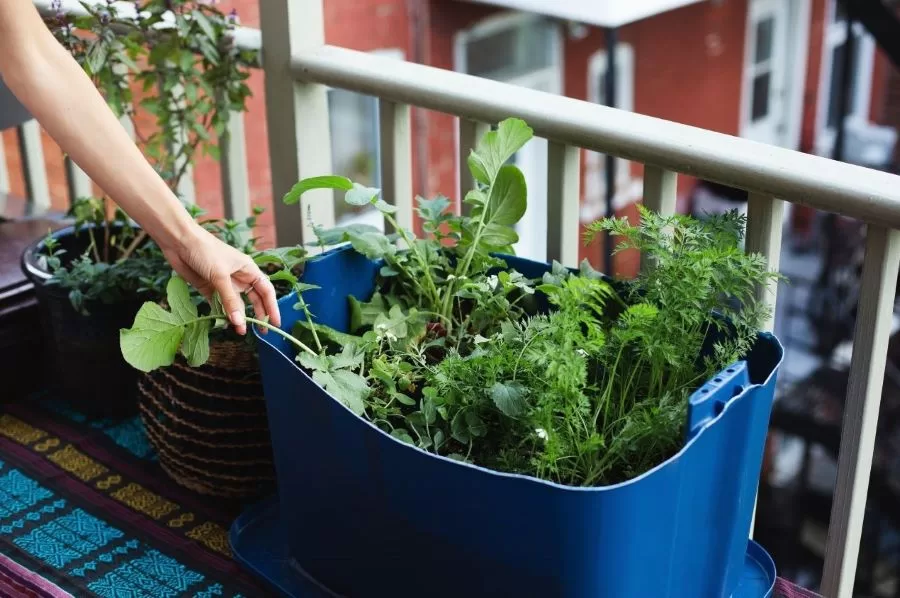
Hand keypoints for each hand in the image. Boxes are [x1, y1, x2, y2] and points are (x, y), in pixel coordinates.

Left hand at [160, 224, 280, 335]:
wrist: (179, 242)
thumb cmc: (205, 251)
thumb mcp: (220, 276)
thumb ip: (230, 300)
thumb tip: (239, 321)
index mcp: (248, 269)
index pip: (266, 291)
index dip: (272, 307)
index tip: (275, 323)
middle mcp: (238, 277)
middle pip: (254, 299)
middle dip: (258, 315)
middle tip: (261, 332)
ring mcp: (224, 284)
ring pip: (236, 304)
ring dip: (238, 317)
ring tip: (240, 331)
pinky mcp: (209, 288)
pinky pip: (219, 305)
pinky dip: (222, 314)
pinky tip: (225, 324)